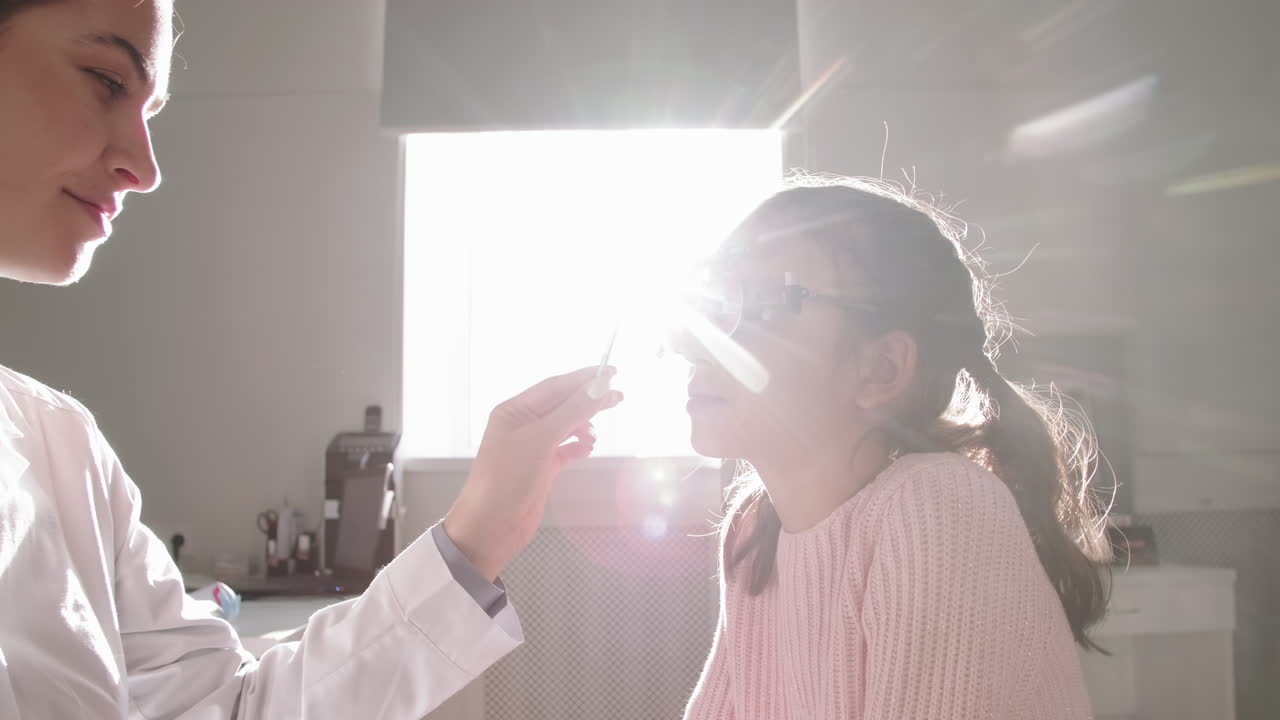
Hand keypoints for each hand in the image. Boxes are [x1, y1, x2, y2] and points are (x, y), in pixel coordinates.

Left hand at [443, 366, 623, 580]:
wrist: (490, 527)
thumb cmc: (504, 481)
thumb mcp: (540, 439)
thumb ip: (571, 412)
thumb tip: (597, 389)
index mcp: (514, 411)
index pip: (554, 386)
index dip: (583, 378)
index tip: (609, 373)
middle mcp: (522, 426)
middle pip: (562, 404)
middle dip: (588, 400)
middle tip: (616, 396)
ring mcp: (531, 448)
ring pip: (565, 426)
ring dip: (583, 425)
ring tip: (596, 431)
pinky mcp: (540, 469)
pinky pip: (565, 450)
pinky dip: (578, 446)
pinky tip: (588, 447)